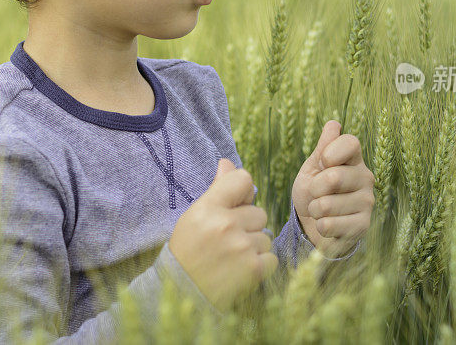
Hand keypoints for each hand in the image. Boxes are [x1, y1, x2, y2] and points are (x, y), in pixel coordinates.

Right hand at [169, 158, 277, 311]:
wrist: (183, 293)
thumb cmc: (188, 251)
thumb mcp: (195, 216)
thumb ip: (217, 189)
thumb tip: (227, 163)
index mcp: (208, 207)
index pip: (243, 179)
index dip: (242, 193)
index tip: (234, 207)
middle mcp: (226, 224)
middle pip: (259, 213)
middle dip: (247, 226)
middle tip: (226, 242)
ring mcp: (241, 247)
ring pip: (266, 236)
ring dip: (254, 247)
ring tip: (231, 258)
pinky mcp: (253, 269)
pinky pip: (272, 258)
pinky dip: (260, 265)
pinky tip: (240, 270)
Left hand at [291, 120, 374, 257]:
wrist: (313, 224)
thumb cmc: (313, 192)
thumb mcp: (312, 167)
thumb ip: (323, 147)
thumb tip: (334, 124)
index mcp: (353, 159)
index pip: (351, 142)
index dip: (329, 153)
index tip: (322, 163)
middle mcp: (366, 177)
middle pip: (333, 177)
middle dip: (313, 188)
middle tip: (315, 194)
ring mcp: (367, 202)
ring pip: (327, 205)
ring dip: (314, 210)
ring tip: (321, 211)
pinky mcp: (363, 225)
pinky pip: (328, 225)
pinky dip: (319, 226)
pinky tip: (327, 224)